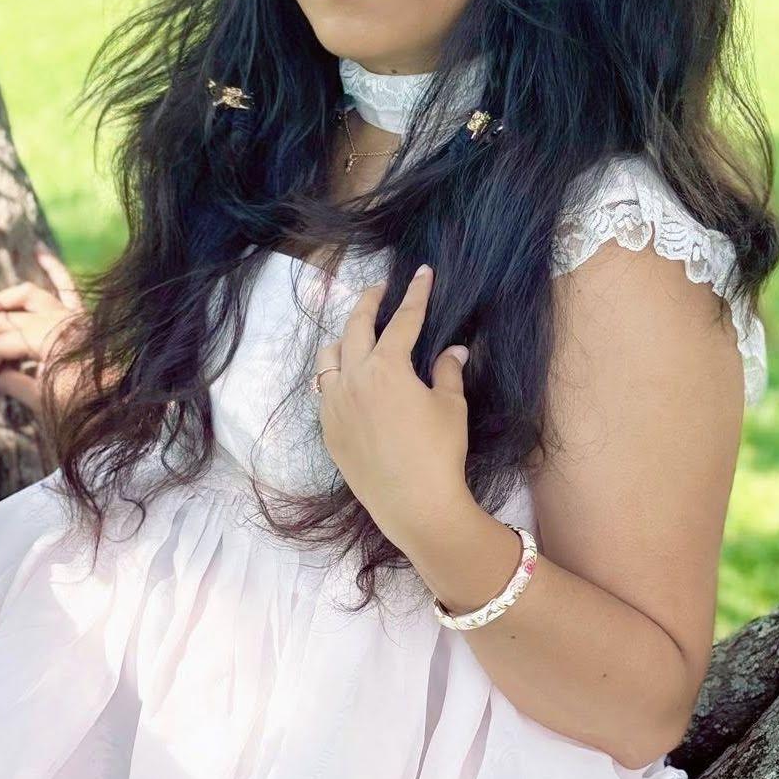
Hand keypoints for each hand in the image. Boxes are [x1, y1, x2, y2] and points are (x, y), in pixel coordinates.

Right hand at [0, 243, 89, 416]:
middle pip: (9, 321)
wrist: (129, 409)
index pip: (3, 344)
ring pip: (31, 295)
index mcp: (50, 340)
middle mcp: (60, 320)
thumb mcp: (44, 403)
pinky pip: (69, 287)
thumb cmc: (88, 410)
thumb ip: (14, 383)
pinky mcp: (84, 317)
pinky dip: (55, 268)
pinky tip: (40, 250)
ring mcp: (73, 316)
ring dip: (2, 300)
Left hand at [313, 263, 472, 549]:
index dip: (415, 294)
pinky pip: (324, 390)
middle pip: (356, 327)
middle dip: (370, 302)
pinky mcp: (328, 429)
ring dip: (344, 338)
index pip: (402, 320)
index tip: (422, 273)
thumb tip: (453, 350)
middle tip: (381, 290)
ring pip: (329, 357)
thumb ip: (448, 372)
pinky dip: (335, 375)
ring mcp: (334, 404)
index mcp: (386, 368)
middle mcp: (353, 379)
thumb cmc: (439, 453)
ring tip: (359, 335)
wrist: (414, 505)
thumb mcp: (451, 407)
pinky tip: (349, 379)